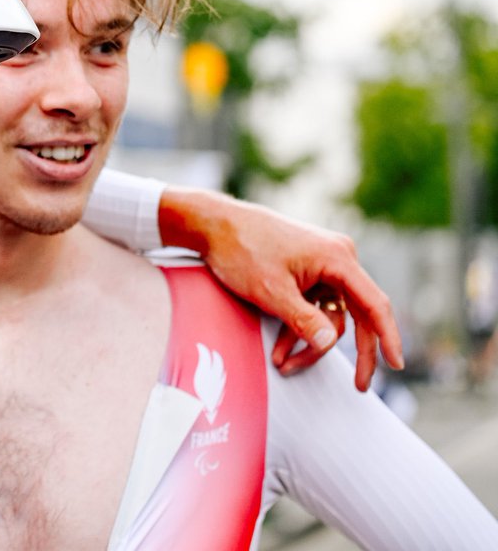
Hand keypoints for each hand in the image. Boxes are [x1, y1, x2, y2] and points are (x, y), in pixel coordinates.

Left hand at [158, 187, 403, 390]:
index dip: (389, 337)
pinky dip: (298, 327)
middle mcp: (338, 259)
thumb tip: (329, 345)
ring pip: (330, 315)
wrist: (214, 225)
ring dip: (309, 342)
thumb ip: (303, 320)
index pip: (375, 304)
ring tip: (282, 364)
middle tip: (358, 386)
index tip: (397, 365)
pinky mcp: (306, 271)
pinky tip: (279, 351)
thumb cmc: (241, 251)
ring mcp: (323, 265)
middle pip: (357, 314)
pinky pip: (313, 306)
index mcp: (338, 258)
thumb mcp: (271, 292)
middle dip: (353, 352)